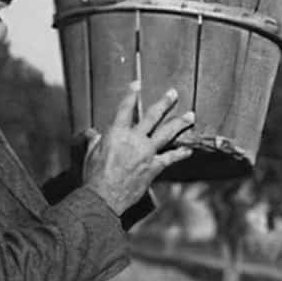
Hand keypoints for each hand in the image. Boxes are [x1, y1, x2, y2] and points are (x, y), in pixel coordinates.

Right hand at [79, 84, 196, 213]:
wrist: (104, 197)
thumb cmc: (94, 177)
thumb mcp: (91, 154)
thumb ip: (95, 141)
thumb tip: (94, 134)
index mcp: (116, 133)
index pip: (125, 109)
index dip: (131, 94)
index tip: (137, 84)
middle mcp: (134, 139)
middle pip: (152, 116)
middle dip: (164, 103)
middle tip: (173, 93)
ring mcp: (146, 152)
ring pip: (167, 133)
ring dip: (180, 123)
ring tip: (190, 115)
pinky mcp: (154, 167)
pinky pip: (170, 158)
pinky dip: (180, 153)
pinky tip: (189, 149)